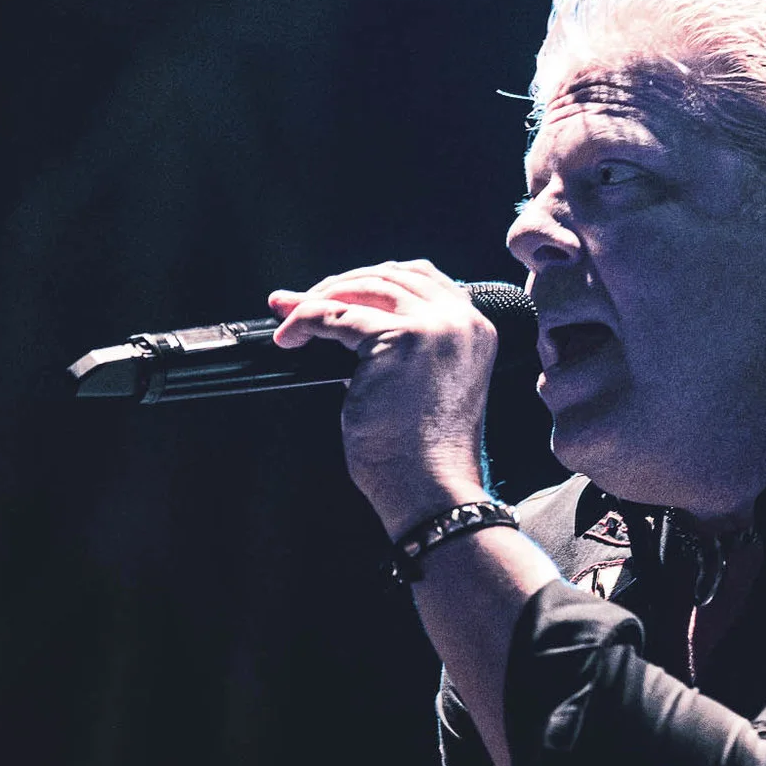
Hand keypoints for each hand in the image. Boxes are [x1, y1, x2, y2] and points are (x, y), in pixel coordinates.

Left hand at [269, 260, 497, 538]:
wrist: (431, 491)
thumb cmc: (424, 454)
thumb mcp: (426, 383)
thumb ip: (403, 345)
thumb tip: (343, 321)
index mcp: (475, 329)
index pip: (421, 278)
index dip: (371, 280)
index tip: (336, 293)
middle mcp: (461, 321)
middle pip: (390, 274)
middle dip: (340, 285)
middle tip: (300, 303)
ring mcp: (433, 327)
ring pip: (363, 287)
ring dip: (320, 298)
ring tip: (291, 321)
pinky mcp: (398, 341)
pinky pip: (336, 315)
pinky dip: (306, 320)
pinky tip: (290, 338)